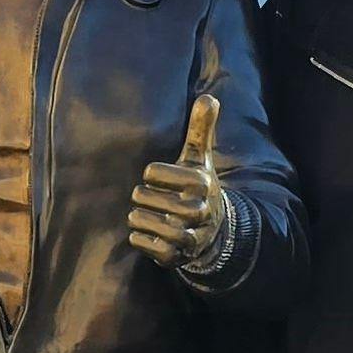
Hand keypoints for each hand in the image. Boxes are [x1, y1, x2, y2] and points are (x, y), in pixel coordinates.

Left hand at [128, 93, 229, 267]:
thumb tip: (210, 97)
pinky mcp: (176, 255)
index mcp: (200, 182)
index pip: (151, 172)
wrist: (214, 230)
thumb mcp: (199, 158)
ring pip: (140, 220)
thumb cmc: (197, 186)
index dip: (153, 175)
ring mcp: (187, 235)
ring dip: (139, 217)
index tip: (165, 180)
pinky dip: (139, 238)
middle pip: (142, 196)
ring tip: (150, 215)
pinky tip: (147, 233)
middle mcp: (197, 209)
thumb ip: (201, 128)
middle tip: (156, 200)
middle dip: (144, 197)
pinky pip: (143, 244)